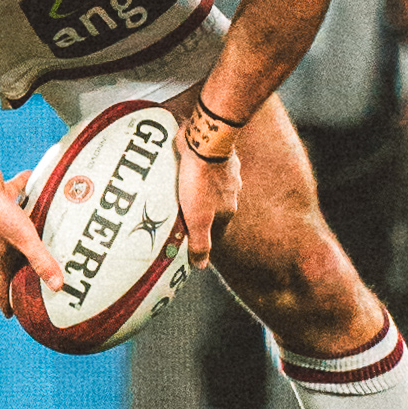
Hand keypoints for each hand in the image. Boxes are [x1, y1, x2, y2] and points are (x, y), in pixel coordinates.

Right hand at [0, 161, 61, 315]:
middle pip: (3, 261)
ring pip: (10, 230)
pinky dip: (24, 189)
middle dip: (14, 271)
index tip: (10, 315)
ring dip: (22, 232)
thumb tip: (58, 287)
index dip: (5, 303)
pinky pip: (14, 194)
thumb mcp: (23, 240)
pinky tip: (35, 182)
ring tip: (38, 233)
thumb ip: (41, 261)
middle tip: (26, 276)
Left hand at [175, 121, 239, 266]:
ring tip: (176, 189)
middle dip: (197, 209)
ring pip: (210, 184)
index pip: (215, 228)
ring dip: (196, 187)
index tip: (184, 232)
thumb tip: (201, 267)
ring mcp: (225, 170)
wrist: (205, 141)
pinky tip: (180, 167)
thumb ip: (200, 244)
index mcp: (228, 209)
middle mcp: (231, 190)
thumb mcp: (198, 219)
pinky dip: (195, 168)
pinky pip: (204, 165)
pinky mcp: (215, 153)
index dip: (200, 232)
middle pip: (212, 205)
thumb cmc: (200, 182)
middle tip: (177, 210)